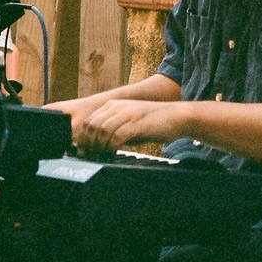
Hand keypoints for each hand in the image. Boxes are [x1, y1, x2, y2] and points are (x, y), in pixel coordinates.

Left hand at [72, 98, 186, 154]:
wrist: (177, 116)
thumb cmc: (153, 122)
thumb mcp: (129, 122)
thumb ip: (113, 130)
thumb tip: (98, 147)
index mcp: (113, 105)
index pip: (89, 120)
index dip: (84, 138)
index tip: (85, 151)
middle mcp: (118, 106)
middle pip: (92, 126)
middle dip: (89, 144)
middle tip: (91, 156)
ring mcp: (127, 113)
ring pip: (102, 130)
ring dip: (100, 147)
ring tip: (102, 157)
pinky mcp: (137, 123)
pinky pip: (117, 136)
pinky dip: (112, 148)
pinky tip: (114, 154)